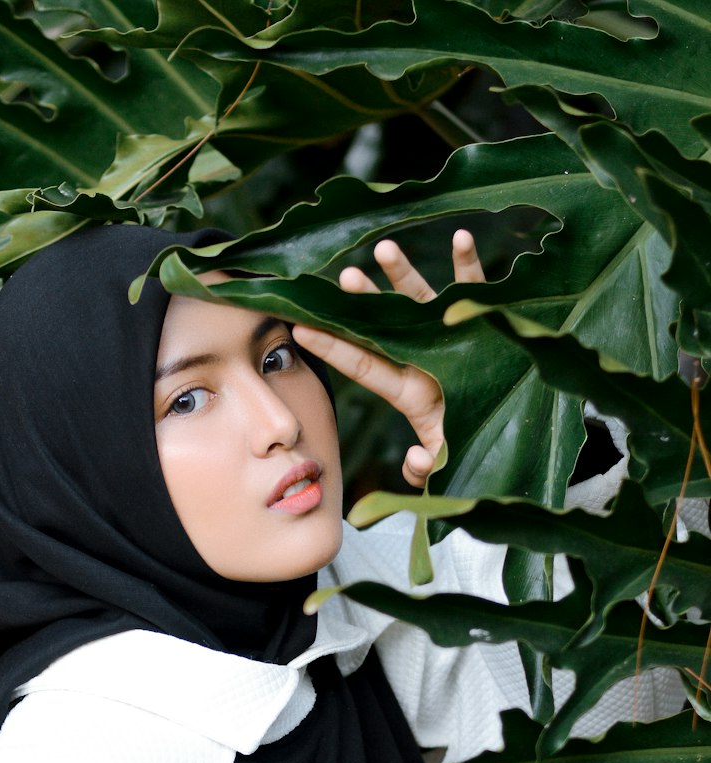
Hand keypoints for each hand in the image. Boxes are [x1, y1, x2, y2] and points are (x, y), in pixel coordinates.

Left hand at [292, 229, 484, 488]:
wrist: (520, 425)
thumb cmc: (476, 443)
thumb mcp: (447, 461)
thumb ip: (426, 468)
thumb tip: (413, 461)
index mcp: (409, 390)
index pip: (363, 365)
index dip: (333, 348)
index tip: (300, 329)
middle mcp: (422, 355)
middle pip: (384, 325)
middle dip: (363, 302)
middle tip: (341, 279)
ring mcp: (450, 333)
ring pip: (420, 298)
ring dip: (403, 273)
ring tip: (383, 248)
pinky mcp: (482, 319)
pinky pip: (474, 287)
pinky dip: (468, 262)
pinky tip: (461, 236)